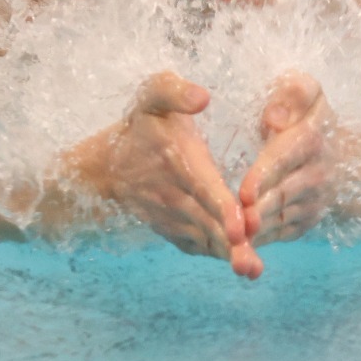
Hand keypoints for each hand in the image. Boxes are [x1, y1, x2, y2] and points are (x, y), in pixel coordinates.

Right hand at [93, 72, 262, 278]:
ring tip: (252, 270)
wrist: (108, 167)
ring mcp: (172, 217)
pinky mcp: (173, 231)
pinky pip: (197, 245)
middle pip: (207, 222)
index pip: (203, 188)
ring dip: (227, 255)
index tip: (239, 228)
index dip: (222, 209)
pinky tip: (241, 260)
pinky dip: (217, 252)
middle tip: (252, 265)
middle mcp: (174, 194)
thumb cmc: (142, 126)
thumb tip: (202, 96)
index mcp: (178, 160)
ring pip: (204, 239)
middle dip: (231, 244)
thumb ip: (174, 91)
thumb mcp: (152, 96)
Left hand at [239, 71, 337, 245]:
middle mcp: (318, 172)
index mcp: (312, 136)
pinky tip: (243, 247)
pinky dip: (264, 240)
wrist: (336, 147)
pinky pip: (284, 232)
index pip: (285, 158)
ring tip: (237, 242)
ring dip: (261, 230)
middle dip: (259, 210)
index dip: (264, 176)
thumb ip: (293, 93)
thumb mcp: (304, 90)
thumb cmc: (304, 112)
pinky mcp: (308, 219)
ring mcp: (316, 199)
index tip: (244, 192)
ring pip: (283, 217)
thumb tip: (274, 118)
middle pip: (284, 193)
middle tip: (236, 223)